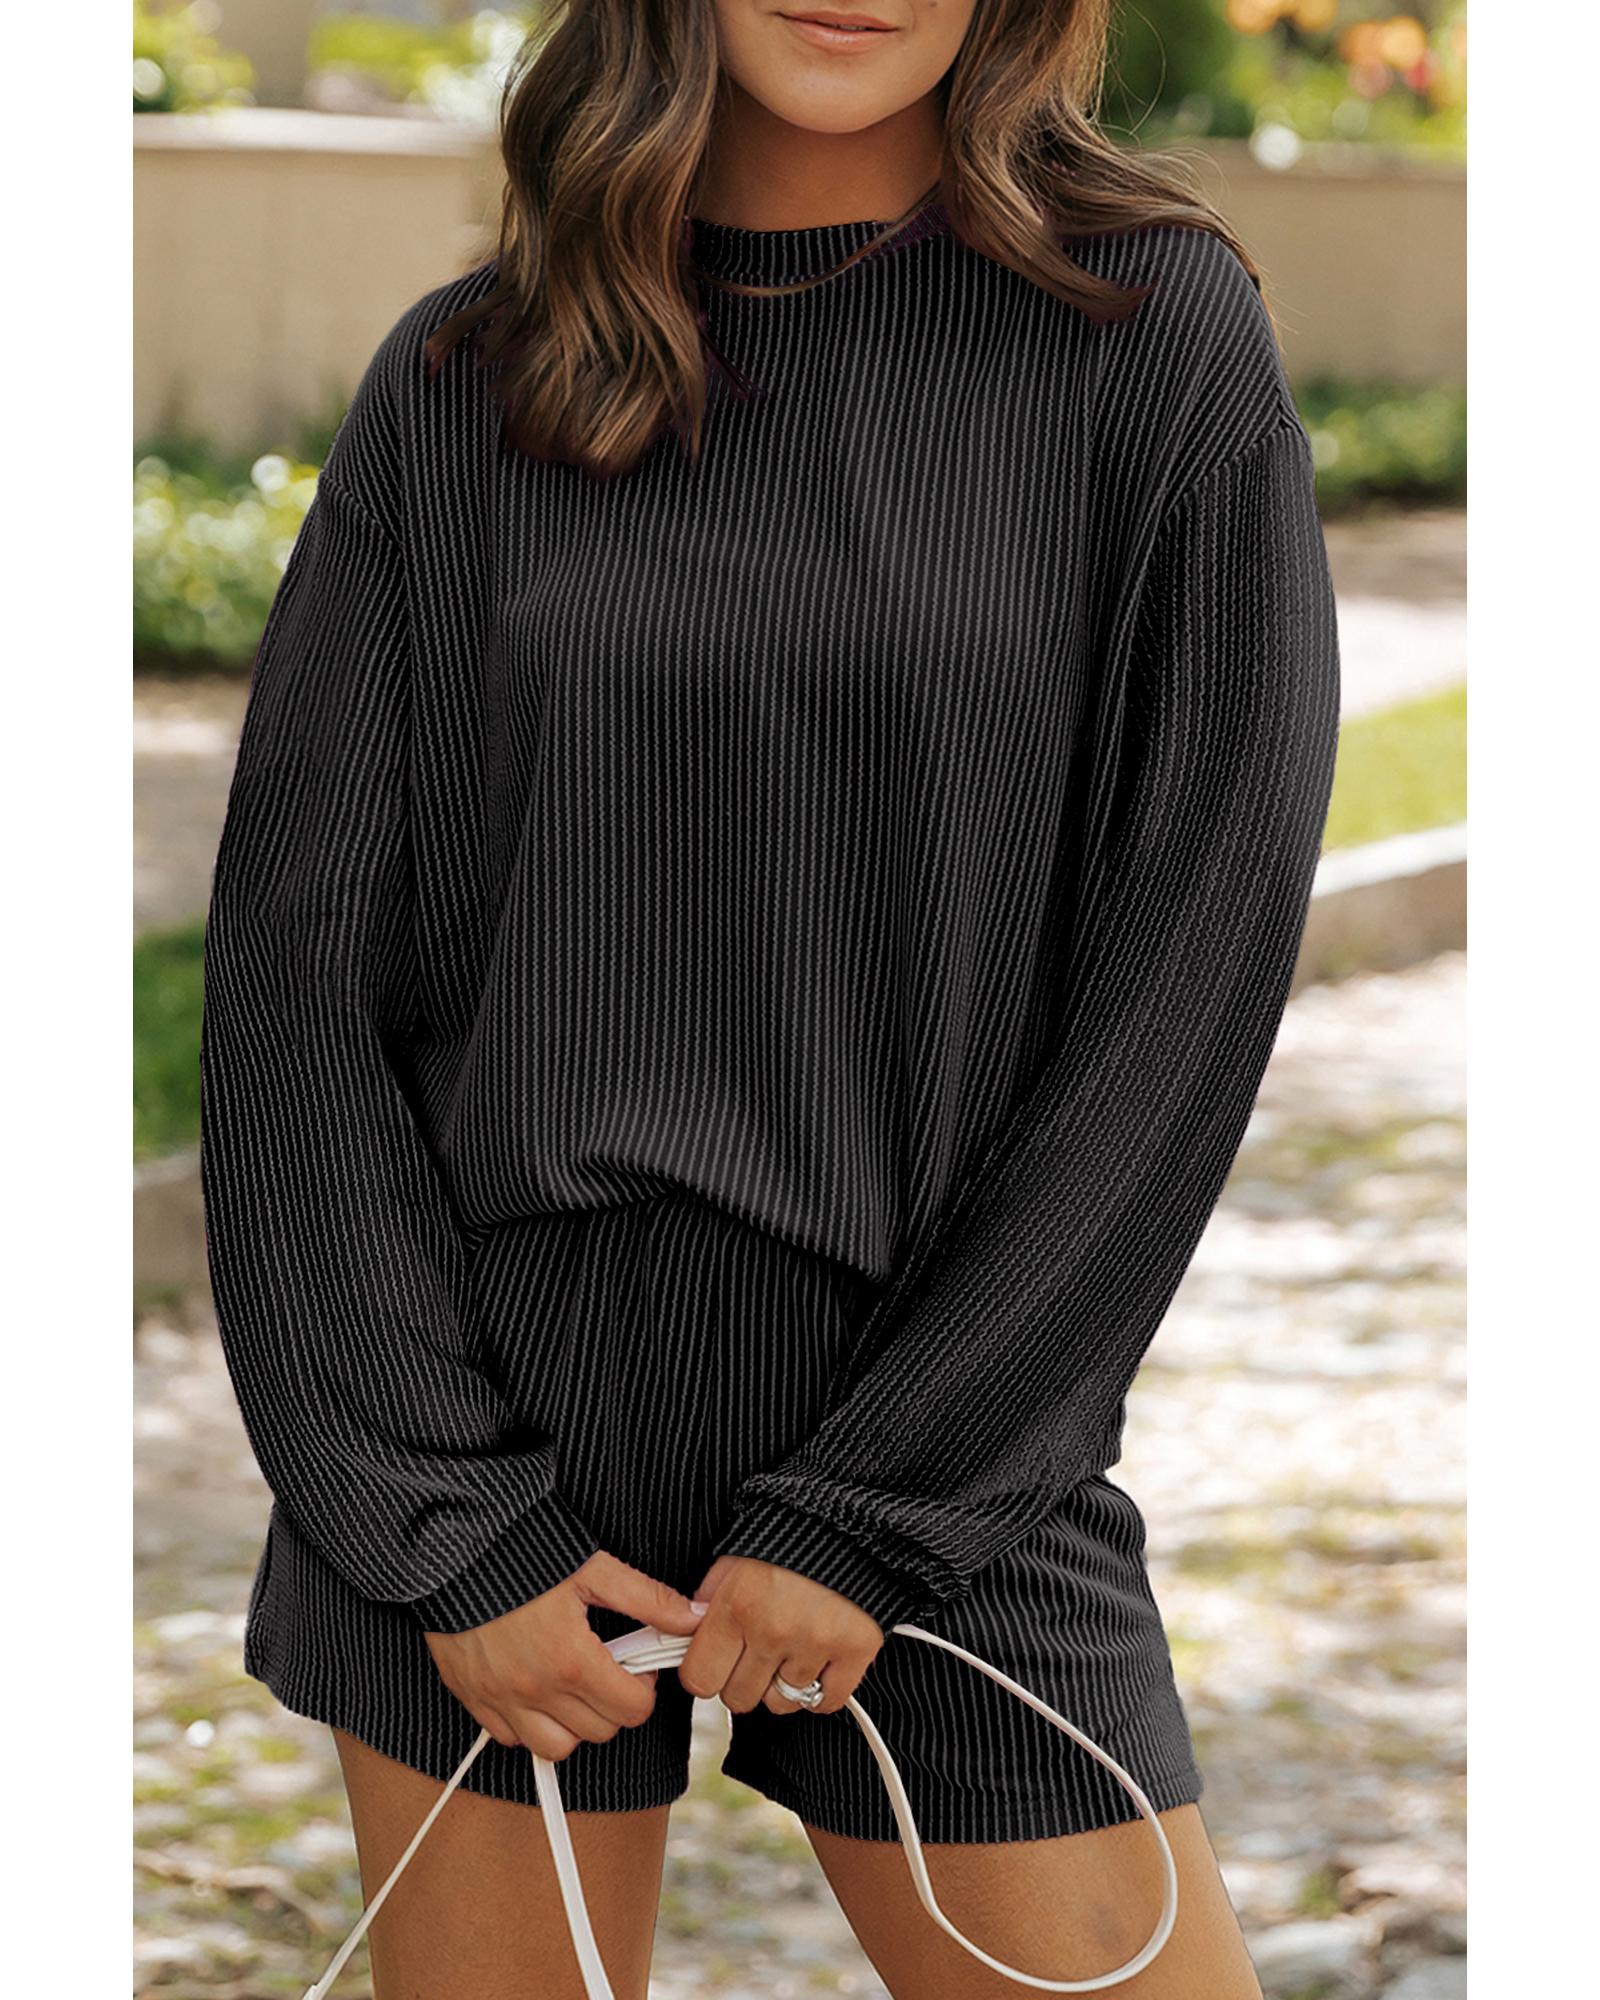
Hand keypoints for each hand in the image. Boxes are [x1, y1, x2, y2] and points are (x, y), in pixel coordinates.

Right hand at [421, 1551, 706, 1762]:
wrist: (456, 1545)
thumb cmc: (527, 1552)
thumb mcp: (596, 1569)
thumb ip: (649, 1600)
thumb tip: (694, 1618)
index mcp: (572, 1661)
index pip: (631, 1711)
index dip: (643, 1689)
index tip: (636, 1665)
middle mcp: (535, 1690)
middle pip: (599, 1732)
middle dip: (613, 1704)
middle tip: (608, 1669)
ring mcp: (500, 1699)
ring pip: (555, 1748)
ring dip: (573, 1724)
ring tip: (574, 1684)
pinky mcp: (473, 1697)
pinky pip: (510, 1737)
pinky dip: (529, 1724)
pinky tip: (536, 1687)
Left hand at [676, 1553, 884, 1717]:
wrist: (850, 1519)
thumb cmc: (790, 1533)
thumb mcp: (733, 1557)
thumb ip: (708, 1599)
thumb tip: (688, 1636)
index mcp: (737, 1605)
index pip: (699, 1680)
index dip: (705, 1671)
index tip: (715, 1661)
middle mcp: (773, 1629)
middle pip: (738, 1698)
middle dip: (742, 1678)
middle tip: (756, 1649)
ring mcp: (815, 1644)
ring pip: (781, 1703)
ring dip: (781, 1683)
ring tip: (790, 1647)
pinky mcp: (854, 1651)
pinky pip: (824, 1702)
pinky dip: (819, 1689)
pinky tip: (816, 1660)